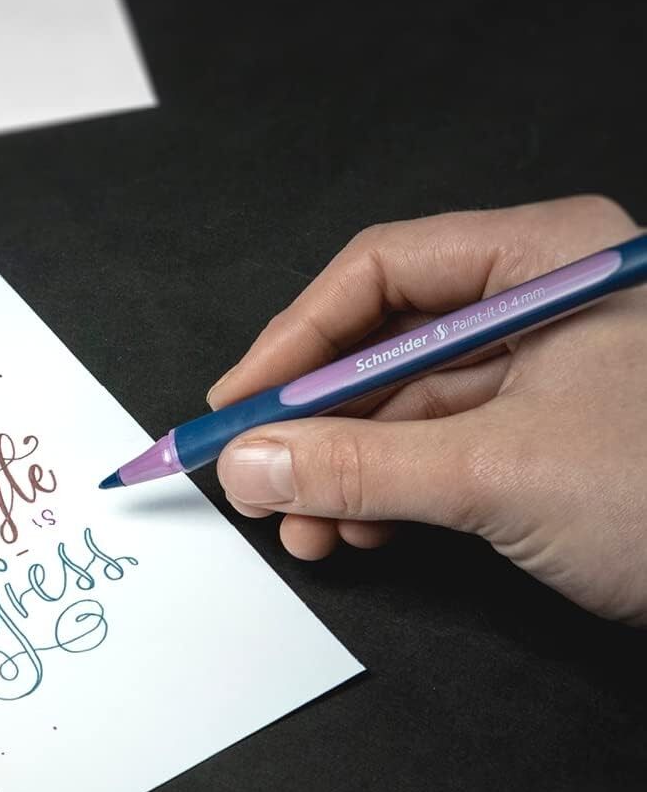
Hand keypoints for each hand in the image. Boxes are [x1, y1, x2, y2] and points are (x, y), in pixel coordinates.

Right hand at [210, 195, 646, 624]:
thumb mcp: (499, 472)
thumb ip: (356, 464)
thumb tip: (248, 462)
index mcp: (548, 259)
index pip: (383, 271)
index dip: (295, 339)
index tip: (238, 403)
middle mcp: (545, 302)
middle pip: (386, 340)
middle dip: (313, 420)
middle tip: (256, 474)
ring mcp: (552, 372)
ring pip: (407, 404)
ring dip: (343, 468)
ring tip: (302, 528)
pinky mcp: (554, 437)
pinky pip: (442, 448)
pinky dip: (390, 491)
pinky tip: (357, 532)